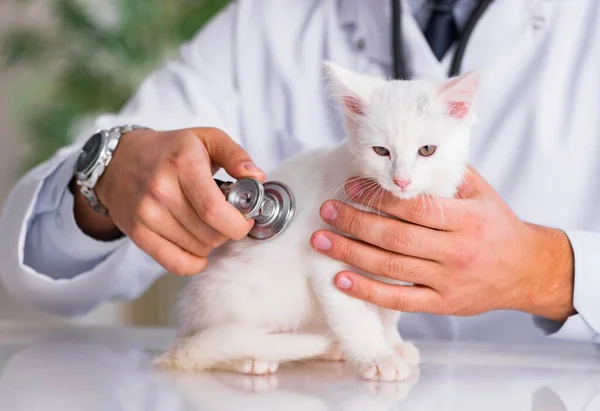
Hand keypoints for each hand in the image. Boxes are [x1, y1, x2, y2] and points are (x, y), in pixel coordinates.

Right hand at [73, 127, 264, 274]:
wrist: (118, 160)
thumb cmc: (170, 150)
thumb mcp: (206, 138)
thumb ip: (236, 155)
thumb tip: (257, 177)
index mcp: (182, 164)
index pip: (215, 210)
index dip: (238, 223)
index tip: (245, 218)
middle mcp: (160, 190)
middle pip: (210, 234)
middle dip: (227, 231)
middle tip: (225, 218)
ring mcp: (146, 214)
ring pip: (197, 249)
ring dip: (211, 242)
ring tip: (207, 223)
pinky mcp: (137, 233)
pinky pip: (176, 264)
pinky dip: (194, 262)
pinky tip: (198, 247)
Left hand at [310, 168, 575, 322]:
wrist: (526, 271)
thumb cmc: (497, 227)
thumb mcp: (481, 194)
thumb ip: (447, 174)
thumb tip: (408, 153)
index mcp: (466, 220)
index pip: (414, 207)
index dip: (378, 197)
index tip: (351, 187)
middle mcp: (456, 251)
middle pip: (395, 237)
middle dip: (355, 222)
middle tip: (327, 210)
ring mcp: (447, 281)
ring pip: (391, 267)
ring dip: (351, 253)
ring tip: (321, 240)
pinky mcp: (441, 304)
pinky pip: (399, 300)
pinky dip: (367, 291)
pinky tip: (341, 280)